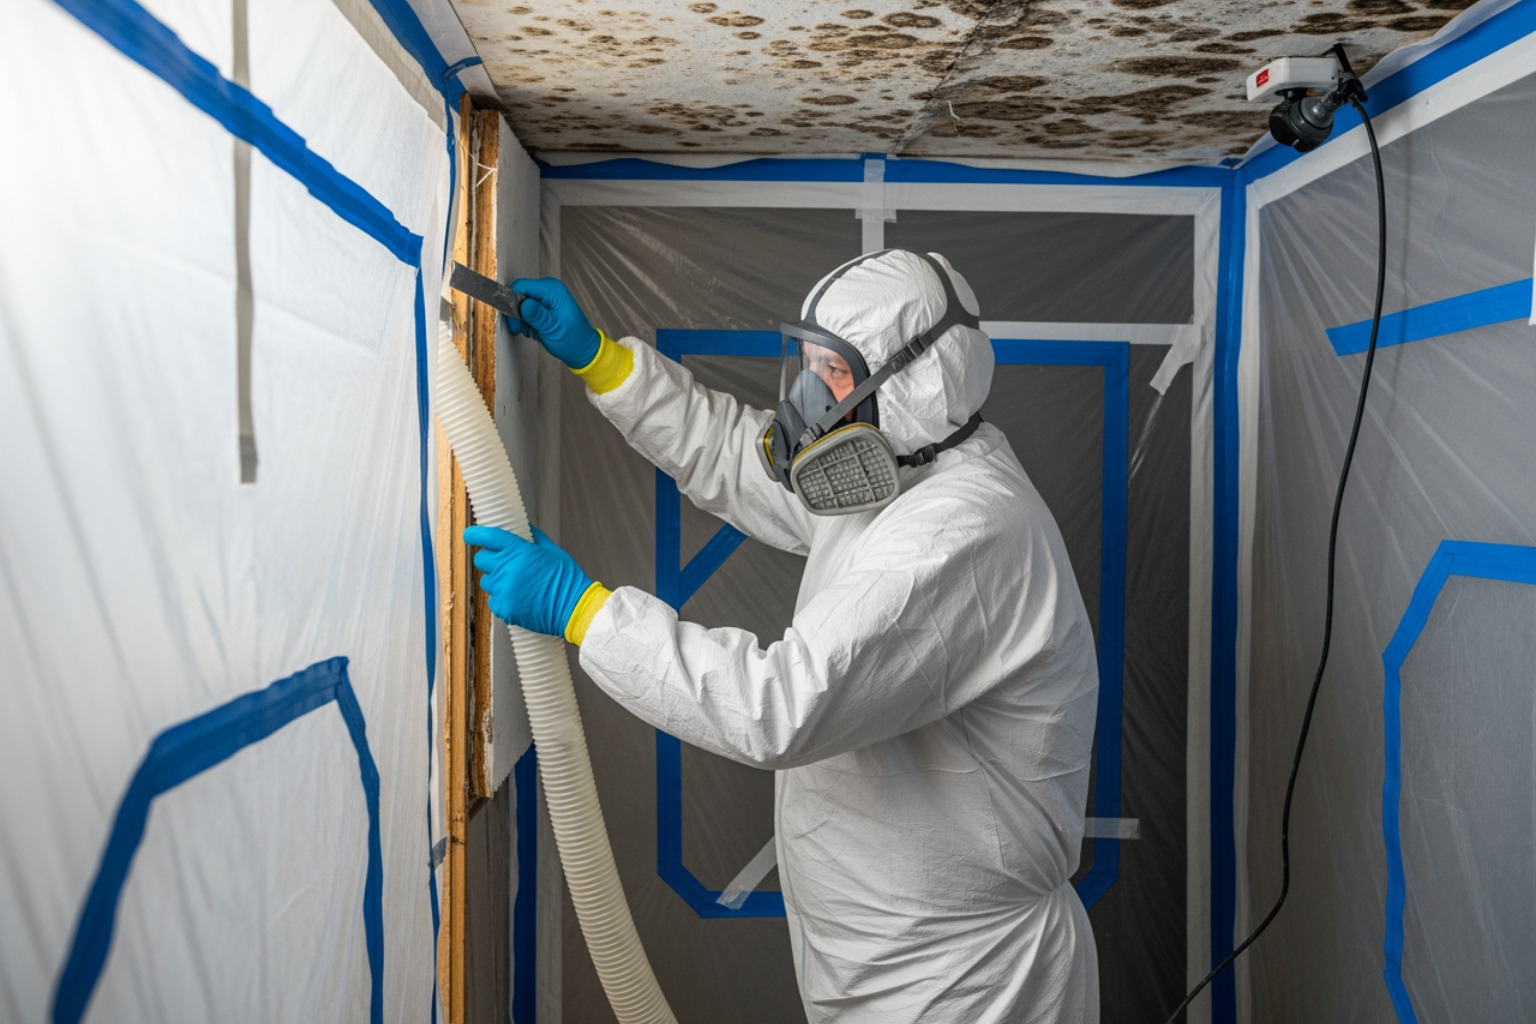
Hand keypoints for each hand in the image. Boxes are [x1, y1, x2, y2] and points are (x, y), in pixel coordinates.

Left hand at [464, 524, 594, 636]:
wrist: (574, 608)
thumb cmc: (567, 580)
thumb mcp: (553, 551)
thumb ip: (534, 537)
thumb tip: (524, 529)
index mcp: (519, 551)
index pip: (487, 537)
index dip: (474, 534)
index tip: (469, 535)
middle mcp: (507, 569)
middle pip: (481, 559)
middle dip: (489, 560)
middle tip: (503, 564)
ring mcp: (503, 589)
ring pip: (486, 581)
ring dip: (496, 581)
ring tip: (517, 585)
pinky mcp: (504, 608)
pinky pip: (493, 601)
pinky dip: (503, 600)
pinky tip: (520, 599)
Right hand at [507, 277, 600, 367]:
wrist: (582, 349)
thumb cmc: (572, 339)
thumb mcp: (552, 329)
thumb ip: (537, 316)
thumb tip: (523, 304)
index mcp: (553, 290)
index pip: (522, 286)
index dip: (512, 301)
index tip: (514, 320)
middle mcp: (548, 289)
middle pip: (519, 293)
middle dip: (517, 313)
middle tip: (524, 329)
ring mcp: (545, 296)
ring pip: (520, 302)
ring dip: (521, 319)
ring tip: (532, 331)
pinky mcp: (543, 304)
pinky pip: (525, 309)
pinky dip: (526, 320)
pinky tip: (534, 330)